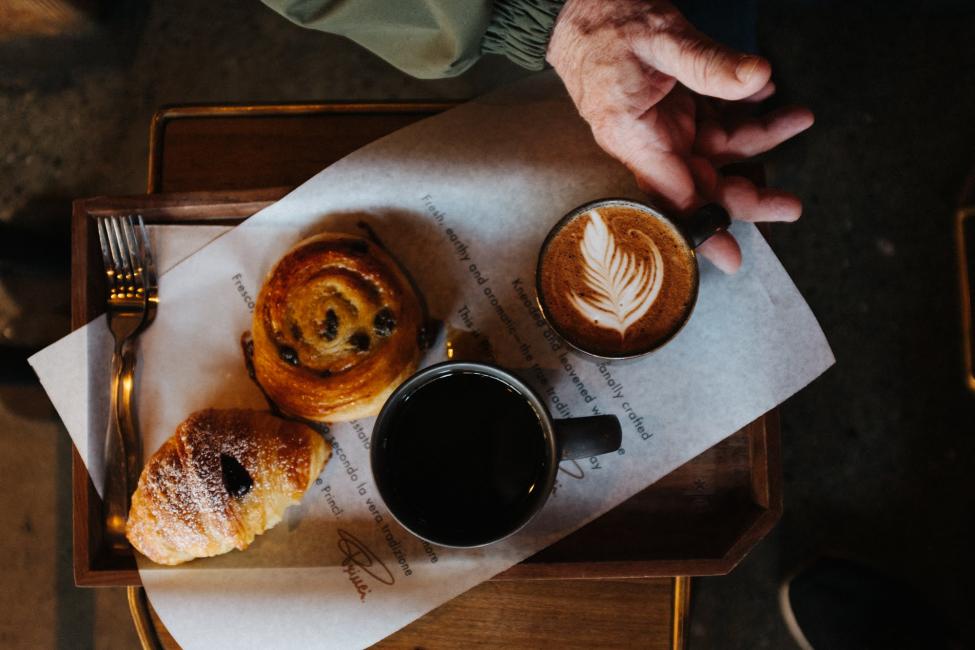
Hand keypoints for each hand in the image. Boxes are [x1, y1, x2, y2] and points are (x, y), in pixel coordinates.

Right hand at [547, 0, 813, 272]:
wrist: (578, 6)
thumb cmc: (605, 22)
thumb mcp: (661, 37)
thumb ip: (708, 62)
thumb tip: (759, 81)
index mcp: (633, 135)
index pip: (672, 194)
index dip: (703, 227)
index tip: (731, 256)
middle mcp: (647, 139)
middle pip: (701, 182)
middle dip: (746, 193)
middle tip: (789, 204)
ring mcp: (662, 125)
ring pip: (716, 151)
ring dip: (758, 139)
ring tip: (797, 118)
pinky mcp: (674, 107)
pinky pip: (715, 121)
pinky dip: (744, 111)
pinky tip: (765, 95)